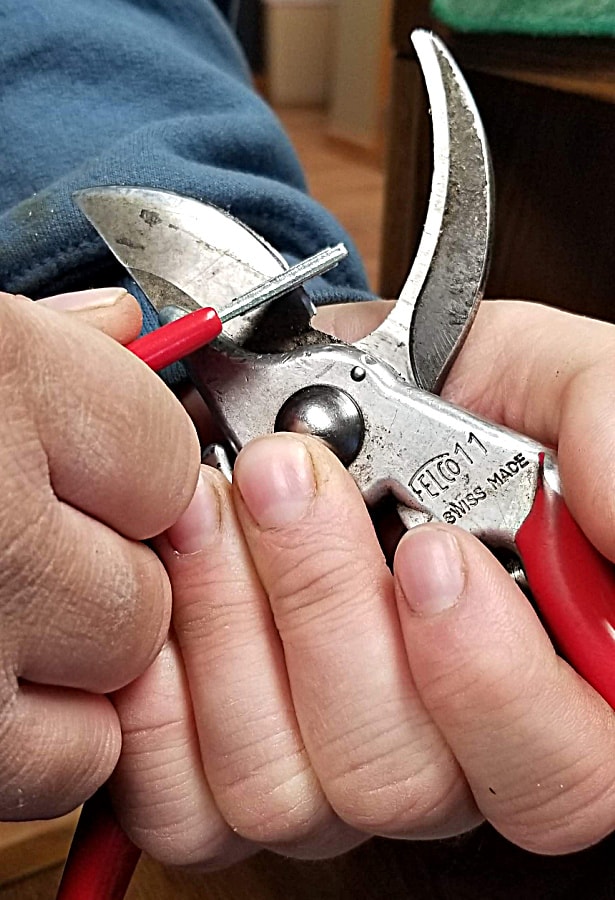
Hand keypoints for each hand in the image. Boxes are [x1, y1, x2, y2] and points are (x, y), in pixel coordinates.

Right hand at [0, 288, 199, 819]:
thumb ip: (32, 337)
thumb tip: (119, 328)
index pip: (168, 458)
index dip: (139, 470)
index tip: (102, 472)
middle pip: (148, 582)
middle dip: (108, 570)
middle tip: (26, 546)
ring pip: (120, 681)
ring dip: (80, 659)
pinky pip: (62, 767)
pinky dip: (37, 740)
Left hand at [110, 299, 614, 867]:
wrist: (338, 394)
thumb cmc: (456, 397)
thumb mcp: (554, 382)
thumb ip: (603, 431)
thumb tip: (610, 521)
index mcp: (543, 683)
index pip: (561, 769)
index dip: (493, 686)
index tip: (432, 552)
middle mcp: (441, 751)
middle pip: (399, 779)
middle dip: (329, 614)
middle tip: (288, 478)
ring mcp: (331, 774)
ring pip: (282, 789)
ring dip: (233, 629)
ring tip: (220, 502)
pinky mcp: (229, 773)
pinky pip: (185, 799)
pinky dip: (161, 698)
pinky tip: (171, 588)